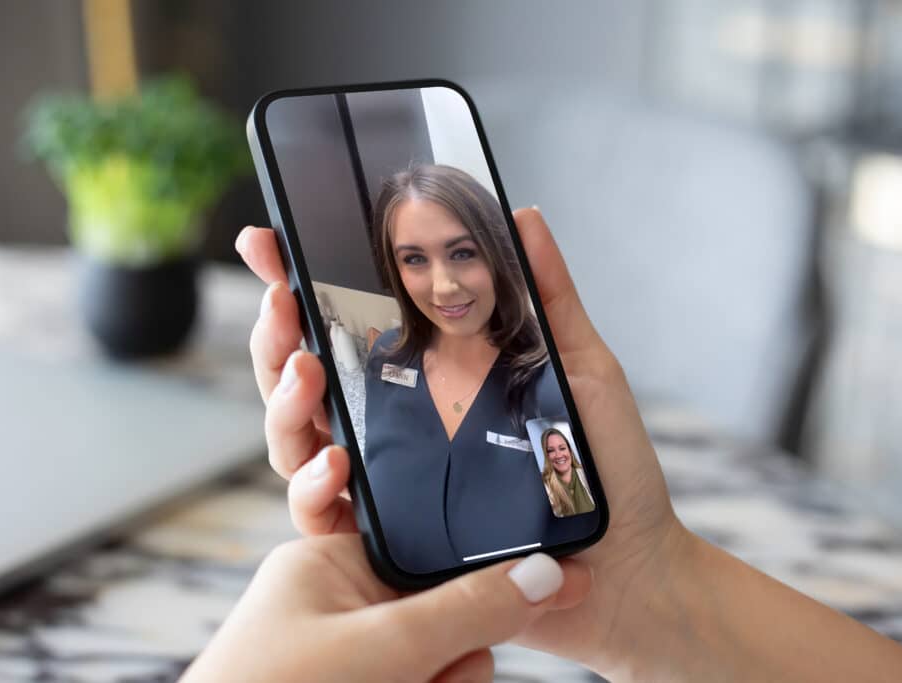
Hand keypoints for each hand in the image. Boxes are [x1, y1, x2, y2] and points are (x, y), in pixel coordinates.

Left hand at [181, 534, 591, 681]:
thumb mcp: (384, 649)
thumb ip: (469, 610)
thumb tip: (550, 574)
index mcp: (329, 561)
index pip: (431, 550)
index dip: (475, 582)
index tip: (534, 594)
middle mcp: (339, 607)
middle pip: (445, 617)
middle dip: (451, 660)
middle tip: (424, 679)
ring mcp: (347, 658)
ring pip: (440, 665)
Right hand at [235, 208, 686, 675]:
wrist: (631, 565)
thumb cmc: (608, 468)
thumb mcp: (582, 368)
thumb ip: (549, 297)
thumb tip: (522, 216)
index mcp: (430, 381)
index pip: (348, 328)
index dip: (300, 284)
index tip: (270, 241)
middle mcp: (397, 429)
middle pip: (305, 380)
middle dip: (276, 337)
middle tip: (281, 300)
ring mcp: (388, 483)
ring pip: (297, 442)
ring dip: (284, 402)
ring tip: (304, 370)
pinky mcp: (390, 539)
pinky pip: (325, 517)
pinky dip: (312, 488)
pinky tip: (331, 459)